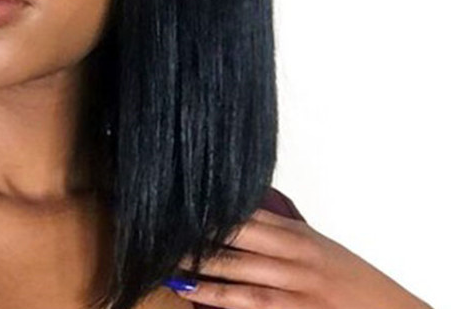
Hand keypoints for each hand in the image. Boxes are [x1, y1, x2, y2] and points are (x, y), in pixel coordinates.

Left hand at [166, 208, 431, 308]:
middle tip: (161, 240)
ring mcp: (299, 295)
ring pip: (244, 286)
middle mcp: (297, 261)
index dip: (210, 216)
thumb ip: (277, 230)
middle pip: (239, 249)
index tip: (177, 210)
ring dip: (206, 282)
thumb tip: (233, 214)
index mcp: (297, 237)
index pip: (246, 219)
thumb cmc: (348, 277)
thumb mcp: (315, 244)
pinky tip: (203, 306)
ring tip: (172, 276)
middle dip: (199, 246)